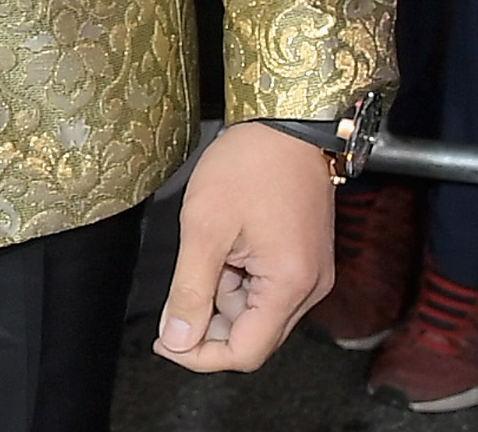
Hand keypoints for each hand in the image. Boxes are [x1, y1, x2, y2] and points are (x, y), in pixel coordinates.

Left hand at [155, 120, 336, 371]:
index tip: (167, 342)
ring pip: (257, 312)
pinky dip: (238, 278)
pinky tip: (225, 246)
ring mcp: (310, 274)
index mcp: (289, 286)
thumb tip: (177, 340)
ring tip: (209, 247)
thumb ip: (190, 290)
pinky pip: (267, 288)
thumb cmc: (249, 165)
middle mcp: (309, 288)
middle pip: (254, 336)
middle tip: (178, 292)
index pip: (246, 353)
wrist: (287, 122)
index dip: (201, 355)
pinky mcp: (305, 259)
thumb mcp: (204, 227)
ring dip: (223, 295)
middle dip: (210, 323)